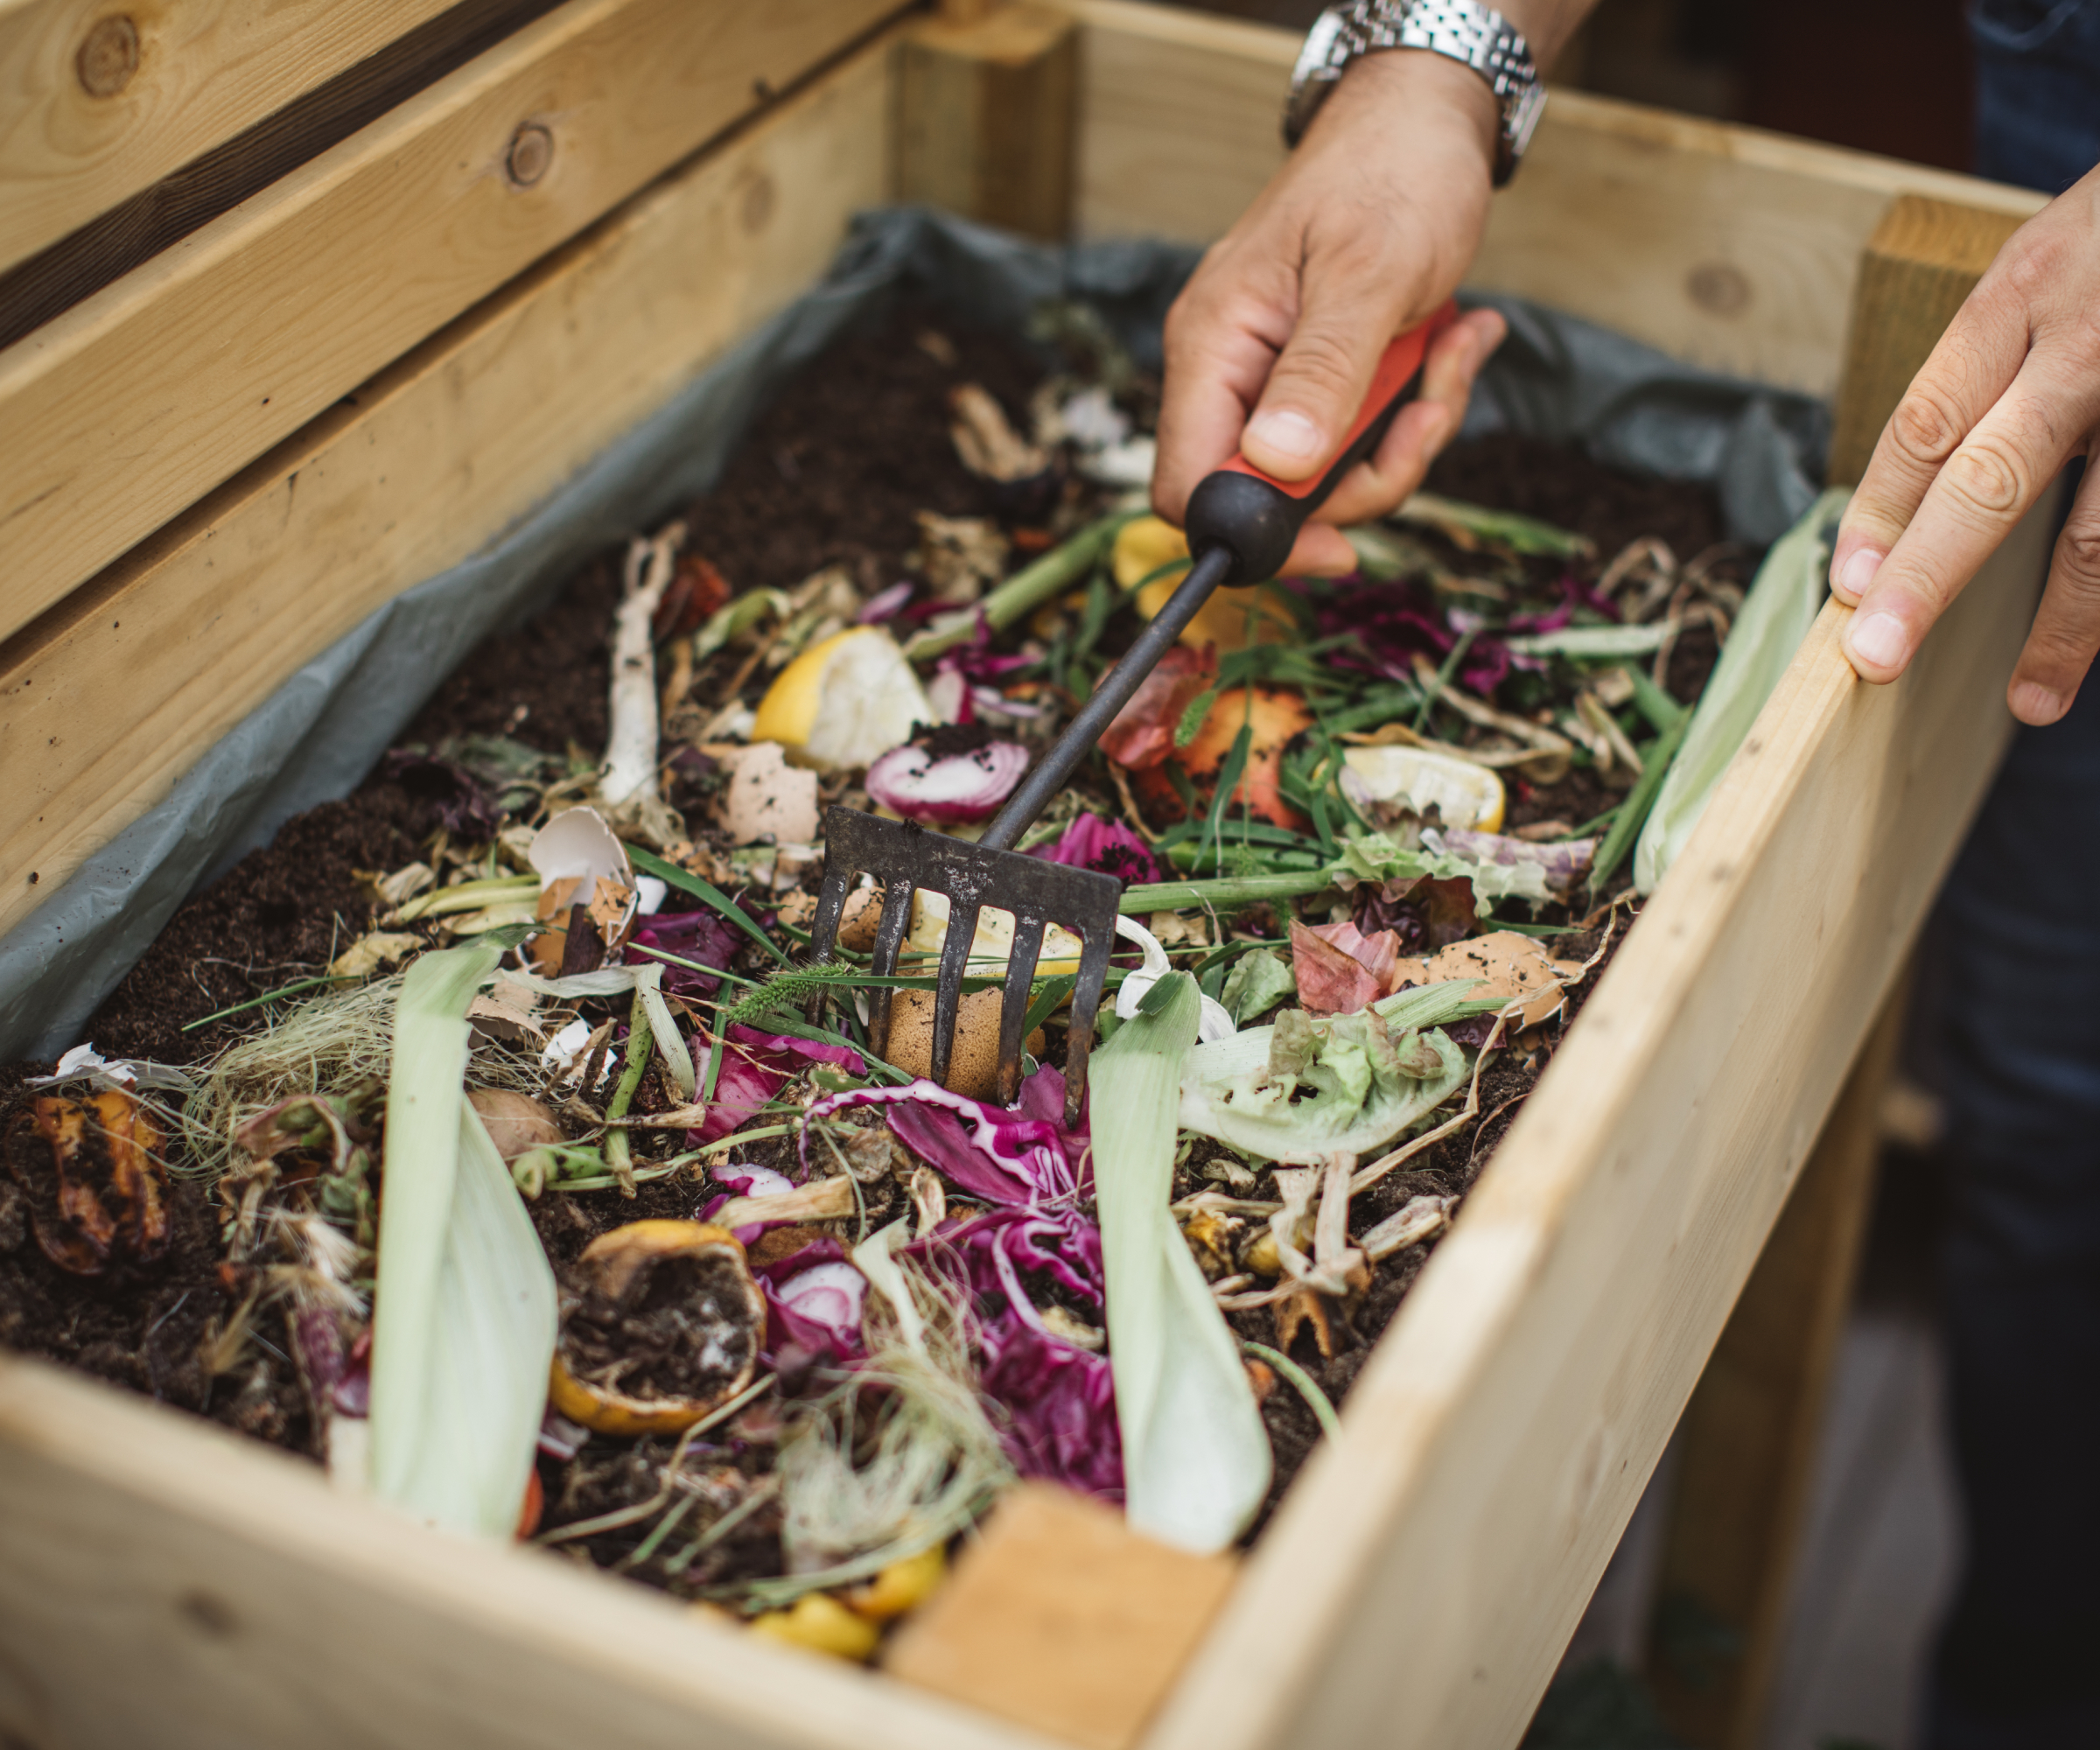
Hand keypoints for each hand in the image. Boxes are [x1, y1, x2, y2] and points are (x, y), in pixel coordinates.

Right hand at [1151, 50, 1511, 576]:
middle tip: (1427, 415)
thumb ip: (1321, 374)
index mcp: (1212, 348)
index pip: (1189, 487)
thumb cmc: (1392, 175)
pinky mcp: (1325, 378)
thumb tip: (1276, 468)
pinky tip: (1457, 340)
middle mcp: (1232, 371)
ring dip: (1409, 434)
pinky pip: (1364, 436)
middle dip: (1367, 476)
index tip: (1342, 544)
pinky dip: (1421, 405)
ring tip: (1454, 353)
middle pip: (1273, 496)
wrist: (1429, 119)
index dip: (1257, 534)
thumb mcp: (1368, 275)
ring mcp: (1278, 378)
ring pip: (1330, 475)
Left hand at [1831, 166, 2099, 723]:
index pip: (1927, 421)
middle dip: (1930, 575)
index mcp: (2025, 291)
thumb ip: (1999, 360)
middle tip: (1878, 655)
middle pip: (1994, 477)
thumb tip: (1914, 500)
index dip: (1883, 513)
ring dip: (2065, 624)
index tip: (1851, 586)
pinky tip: (2094, 645)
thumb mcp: (2052, 257)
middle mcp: (2090, 340)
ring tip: (2030, 699)